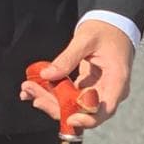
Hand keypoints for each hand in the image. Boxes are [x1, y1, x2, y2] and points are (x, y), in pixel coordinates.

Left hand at [19, 20, 134, 130]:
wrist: (111, 25)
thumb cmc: (104, 31)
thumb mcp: (86, 40)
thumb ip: (68, 58)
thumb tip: (47, 74)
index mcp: (116, 81)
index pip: (105, 109)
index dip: (88, 119)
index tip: (69, 118)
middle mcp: (108, 91)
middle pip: (83, 110)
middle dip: (55, 106)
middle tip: (32, 93)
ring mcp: (97, 91)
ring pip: (72, 105)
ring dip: (49, 100)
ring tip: (28, 89)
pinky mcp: (86, 87)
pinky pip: (68, 97)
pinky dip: (51, 94)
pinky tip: (34, 88)